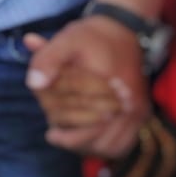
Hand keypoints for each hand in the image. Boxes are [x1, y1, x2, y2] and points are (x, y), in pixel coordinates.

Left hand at [25, 17, 148, 156]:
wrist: (122, 30)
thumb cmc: (90, 37)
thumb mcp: (65, 40)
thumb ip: (47, 60)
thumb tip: (33, 84)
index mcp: (111, 86)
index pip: (86, 123)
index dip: (66, 133)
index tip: (50, 134)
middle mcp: (129, 103)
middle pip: (99, 139)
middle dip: (75, 142)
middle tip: (56, 136)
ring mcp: (137, 110)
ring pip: (112, 146)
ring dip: (90, 146)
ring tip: (70, 139)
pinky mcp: (141, 113)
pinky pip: (124, 143)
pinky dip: (106, 146)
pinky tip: (88, 140)